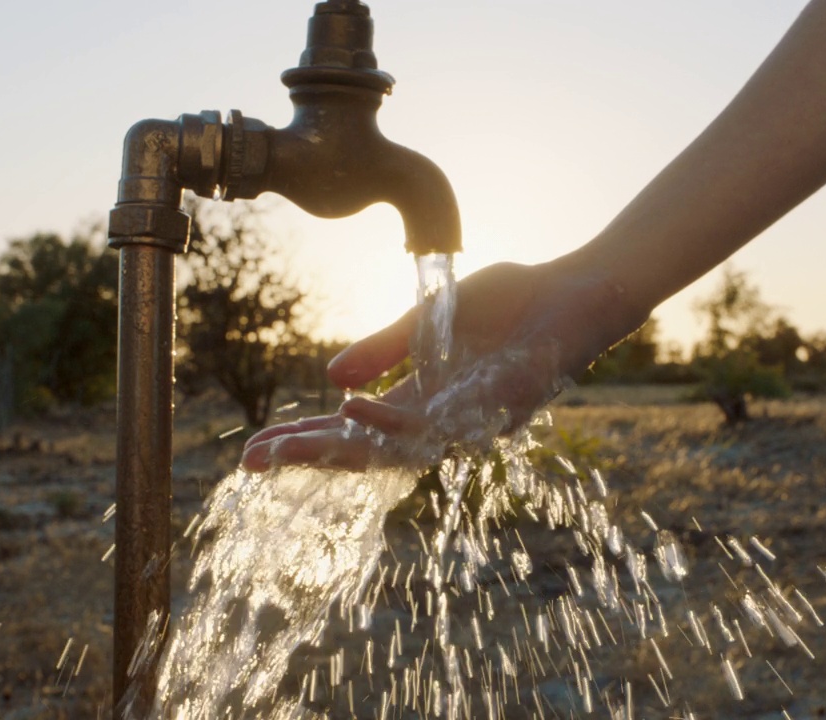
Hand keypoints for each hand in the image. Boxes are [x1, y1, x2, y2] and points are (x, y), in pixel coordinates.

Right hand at [241, 259, 645, 471]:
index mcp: (421, 398)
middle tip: (252, 464)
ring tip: (287, 448)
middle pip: (364, 451)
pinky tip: (354, 409)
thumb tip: (329, 381)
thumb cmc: (510, 305)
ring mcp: (467, 420)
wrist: (573, 292)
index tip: (253, 447)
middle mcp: (439, 420)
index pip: (352, 430)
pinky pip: (439, 423)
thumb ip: (383, 349)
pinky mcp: (496, 409)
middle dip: (307, 456)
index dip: (304, 439)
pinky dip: (392, 419)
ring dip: (339, 447)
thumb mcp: (429, 322)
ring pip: (394, 449)